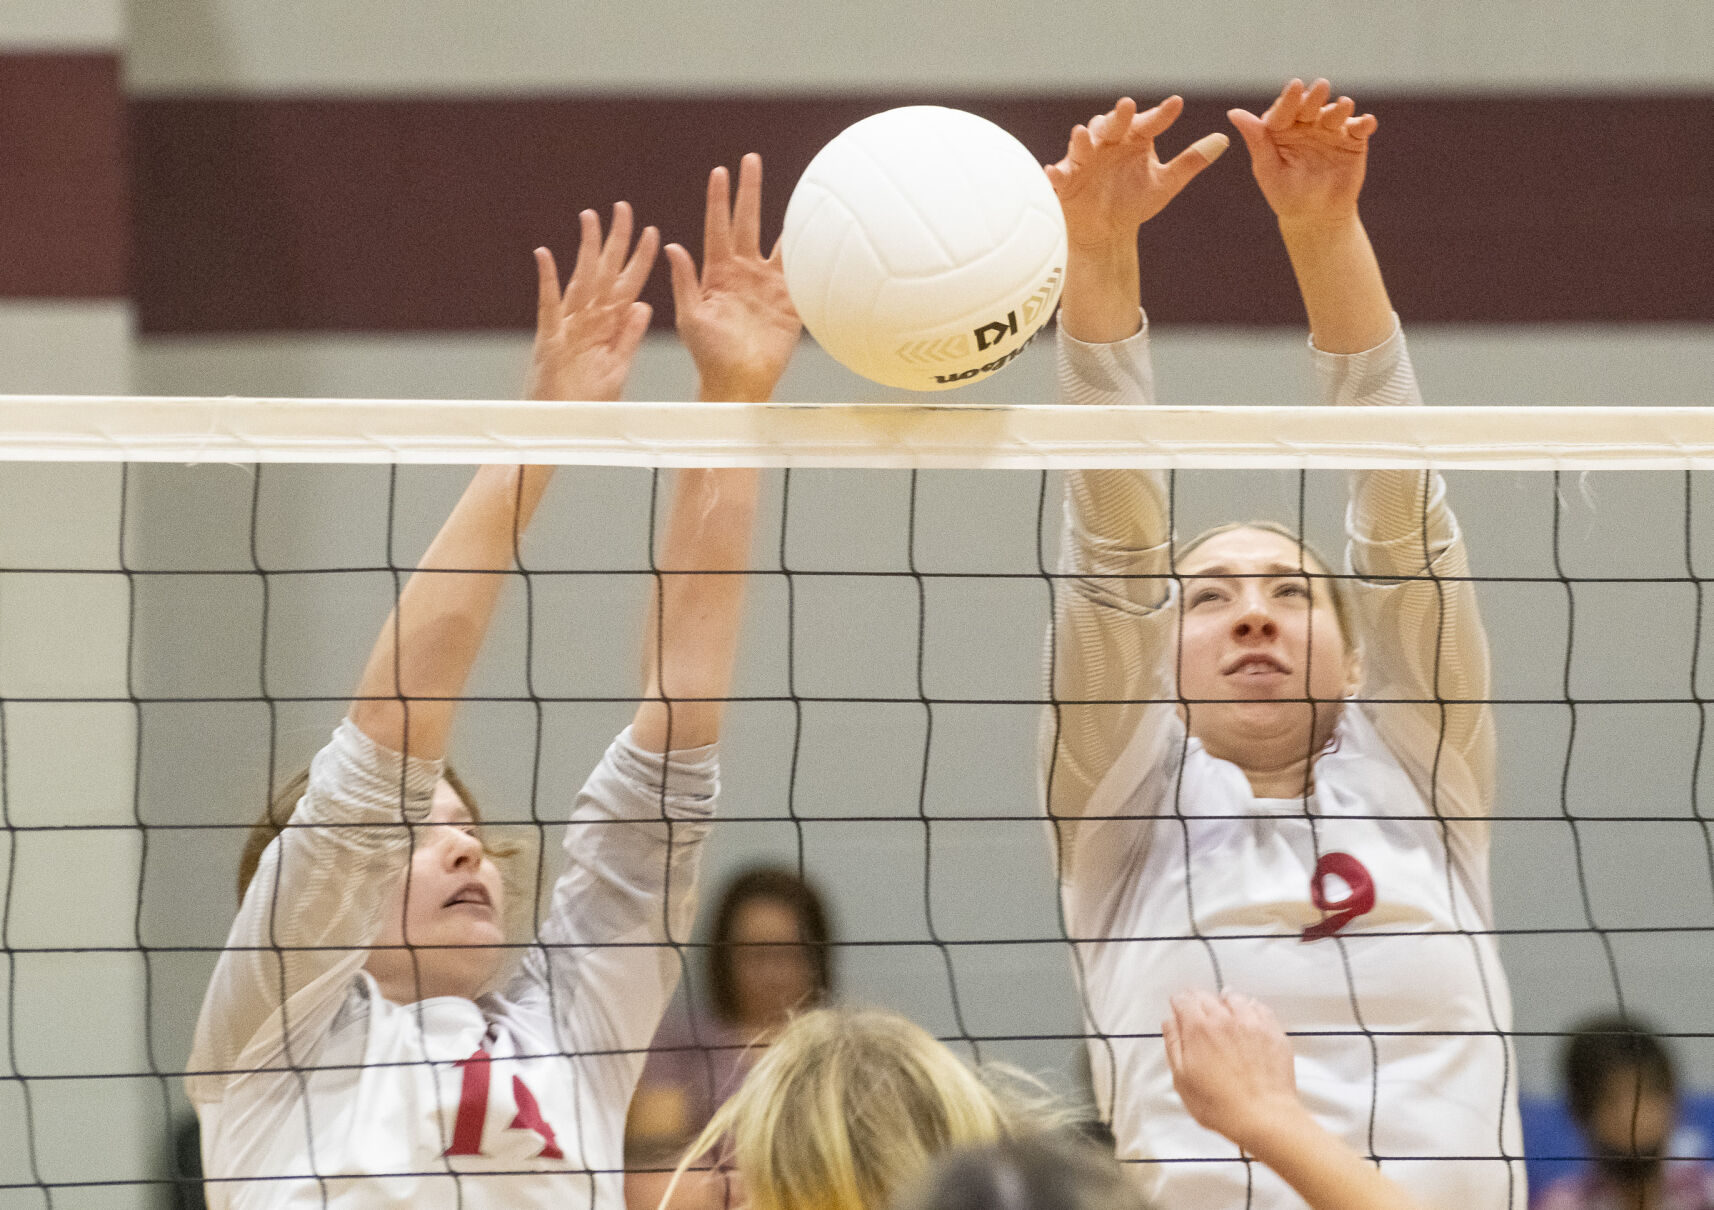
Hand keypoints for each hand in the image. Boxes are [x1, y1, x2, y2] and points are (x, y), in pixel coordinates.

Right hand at [527, 202, 658, 402]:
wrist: (562, 430)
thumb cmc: (587, 403)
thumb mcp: (617, 367)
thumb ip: (629, 337)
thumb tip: (644, 306)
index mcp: (607, 328)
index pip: (628, 286)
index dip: (640, 260)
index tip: (653, 234)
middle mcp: (588, 322)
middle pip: (605, 274)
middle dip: (615, 242)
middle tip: (623, 209)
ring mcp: (567, 328)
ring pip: (579, 281)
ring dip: (586, 250)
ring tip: (591, 219)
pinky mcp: (549, 341)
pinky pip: (548, 307)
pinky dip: (547, 282)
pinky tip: (545, 255)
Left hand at [666, 153, 801, 402]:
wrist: (738, 382)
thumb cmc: (707, 355)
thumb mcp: (690, 317)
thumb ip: (684, 282)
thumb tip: (673, 247)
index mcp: (716, 273)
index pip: (717, 227)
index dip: (719, 199)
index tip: (720, 171)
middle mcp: (742, 272)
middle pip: (747, 222)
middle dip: (748, 191)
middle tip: (750, 160)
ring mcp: (767, 285)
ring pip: (778, 240)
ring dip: (784, 215)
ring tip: (792, 188)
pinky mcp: (789, 300)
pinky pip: (802, 270)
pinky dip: (810, 251)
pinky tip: (819, 229)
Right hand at [1047, 95, 1227, 250]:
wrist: (1107, 234)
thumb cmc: (1134, 202)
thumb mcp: (1165, 183)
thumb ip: (1190, 161)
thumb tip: (1223, 139)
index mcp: (1134, 140)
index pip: (1149, 122)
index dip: (1161, 114)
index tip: (1177, 105)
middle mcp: (1108, 144)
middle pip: (1112, 125)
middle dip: (1118, 116)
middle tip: (1128, 106)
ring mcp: (1085, 161)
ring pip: (1083, 144)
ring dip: (1083, 139)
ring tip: (1084, 134)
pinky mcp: (1066, 181)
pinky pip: (1058, 176)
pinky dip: (1055, 173)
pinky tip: (1055, 172)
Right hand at [1163, 989, 1303, 1151]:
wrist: (1264, 1117)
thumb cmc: (1223, 1106)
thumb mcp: (1182, 1080)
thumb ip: (1174, 1046)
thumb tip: (1170, 1025)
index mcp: (1199, 1030)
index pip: (1184, 1000)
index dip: (1178, 1001)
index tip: (1178, 1005)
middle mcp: (1225, 1020)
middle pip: (1206, 996)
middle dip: (1197, 1000)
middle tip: (1196, 1009)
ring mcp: (1251, 1024)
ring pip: (1233, 998)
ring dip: (1224, 1001)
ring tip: (1222, 1010)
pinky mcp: (1272, 1032)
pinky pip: (1259, 1008)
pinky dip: (1250, 1007)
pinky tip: (1247, 1016)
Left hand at [1228, 79, 1376, 231]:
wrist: (1316, 216)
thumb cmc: (1286, 194)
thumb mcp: (1268, 170)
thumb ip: (1256, 140)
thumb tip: (1233, 113)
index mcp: (1282, 127)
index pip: (1285, 108)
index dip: (1290, 98)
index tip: (1295, 87)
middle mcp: (1307, 123)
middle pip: (1311, 104)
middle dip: (1316, 96)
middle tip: (1321, 88)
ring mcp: (1331, 129)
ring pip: (1336, 112)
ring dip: (1340, 108)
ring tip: (1342, 106)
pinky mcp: (1353, 139)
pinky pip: (1360, 128)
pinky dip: (1364, 123)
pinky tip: (1366, 123)